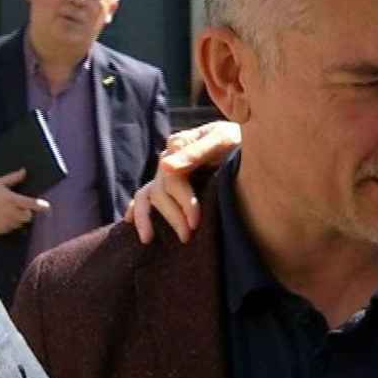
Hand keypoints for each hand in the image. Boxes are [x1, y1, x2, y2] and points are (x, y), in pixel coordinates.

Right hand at [0, 169, 49, 234]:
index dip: (41, 206)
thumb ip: (14, 178)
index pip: (31, 204)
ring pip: (20, 223)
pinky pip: (10, 229)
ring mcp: (5, 222)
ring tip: (7, 212)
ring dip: (17, 219)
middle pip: (28, 216)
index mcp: (12, 200)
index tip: (47, 207)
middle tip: (19, 208)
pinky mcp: (0, 230)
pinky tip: (1, 218)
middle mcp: (10, 212)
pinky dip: (9, 225)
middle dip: (26, 213)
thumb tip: (25, 170)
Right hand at [124, 121, 239, 243]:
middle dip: (173, 216)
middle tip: (187, 237)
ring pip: (149, 195)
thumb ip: (196, 152)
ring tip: (148, 239)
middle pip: (161, 191)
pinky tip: (130, 222)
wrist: (246, 137)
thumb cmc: (236, 139)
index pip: (173, 179)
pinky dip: (137, 208)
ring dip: (147, 217)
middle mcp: (168, 159)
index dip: (184, 202)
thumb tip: (165, 168)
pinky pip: (145, 194)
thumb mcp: (222, 140)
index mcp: (179, 146)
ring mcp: (166, 171)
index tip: (196, 221)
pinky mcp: (169, 181)